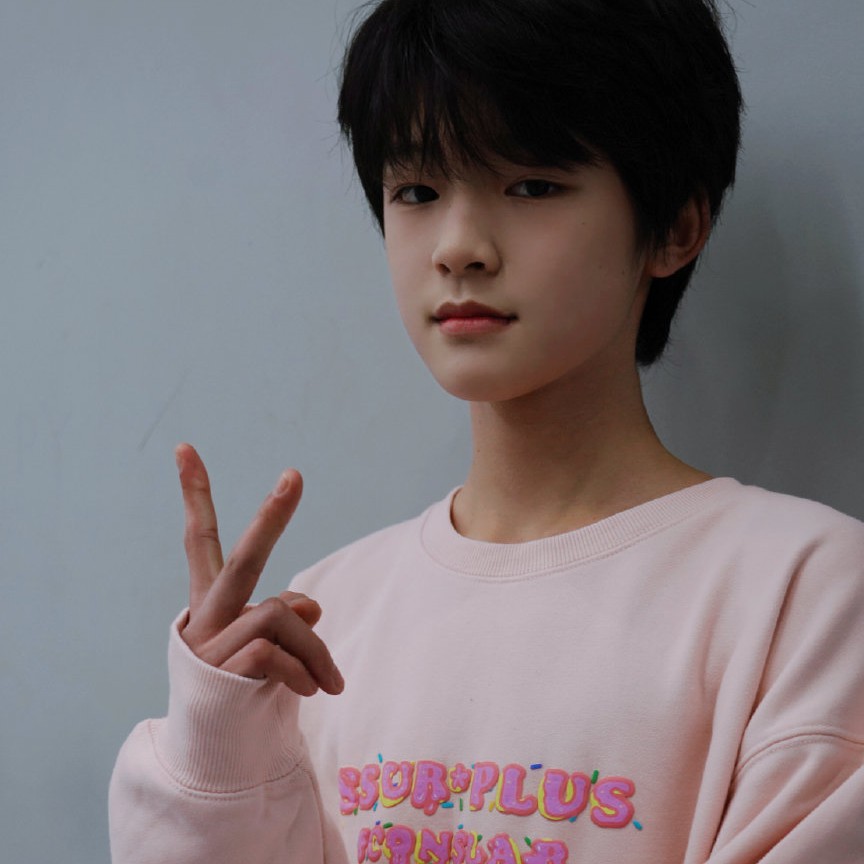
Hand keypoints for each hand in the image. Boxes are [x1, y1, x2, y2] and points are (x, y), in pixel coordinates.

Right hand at [174, 443, 343, 696]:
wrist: (217, 752)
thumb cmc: (246, 687)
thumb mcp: (265, 644)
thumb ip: (285, 613)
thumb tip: (312, 603)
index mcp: (214, 598)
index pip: (201, 537)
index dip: (194, 494)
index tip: (184, 447)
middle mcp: (207, 613)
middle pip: (242, 557)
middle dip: (270, 517)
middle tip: (294, 476)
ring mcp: (212, 643)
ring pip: (280, 616)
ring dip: (315, 651)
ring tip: (329, 682)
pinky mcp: (223, 673)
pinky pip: (278, 655)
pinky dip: (304, 671)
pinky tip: (310, 691)